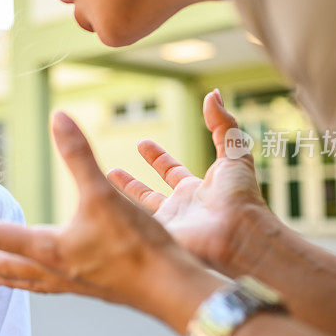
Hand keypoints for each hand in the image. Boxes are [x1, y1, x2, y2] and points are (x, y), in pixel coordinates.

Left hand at [0, 111, 218, 328]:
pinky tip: (48, 281)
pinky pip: (53, 287)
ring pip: (28, 280)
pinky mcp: (93, 288)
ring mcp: (73, 283)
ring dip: (4, 276)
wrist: (171, 289)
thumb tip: (59, 117)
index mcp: (50, 248)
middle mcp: (55, 269)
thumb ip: (79, 155)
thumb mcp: (105, 194)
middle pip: (5, 264)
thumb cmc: (138, 245)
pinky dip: (37, 283)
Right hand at [108, 89, 269, 275]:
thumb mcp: (234, 154)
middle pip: (149, 195)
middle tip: (113, 171)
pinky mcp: (157, 242)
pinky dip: (115, 219)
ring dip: (118, 203)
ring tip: (97, 191)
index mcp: (196, 189)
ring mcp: (167, 227)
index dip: (157, 157)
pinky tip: (95, 210)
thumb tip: (214, 94)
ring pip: (136, 213)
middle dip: (131, 184)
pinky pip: (131, 228)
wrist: (237, 235)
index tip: (141, 144)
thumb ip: (223, 124)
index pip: (172, 171)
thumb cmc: (240, 197)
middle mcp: (179, 209)